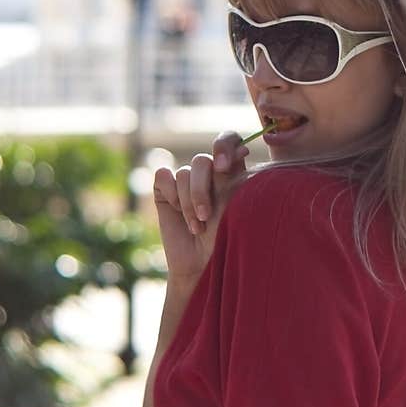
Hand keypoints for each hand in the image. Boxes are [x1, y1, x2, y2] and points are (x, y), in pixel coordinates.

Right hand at [153, 131, 249, 295]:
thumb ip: (233, 177)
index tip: (224, 167)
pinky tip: (176, 212)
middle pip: (202, 161)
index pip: (229, 140)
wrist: (203, 266)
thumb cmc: (228, 239)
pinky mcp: (165, 191)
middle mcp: (208, 174)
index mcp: (232, 172)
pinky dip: (171, 194)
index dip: (224, 146)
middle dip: (202, 190)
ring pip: (183, 173)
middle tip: (206, 215)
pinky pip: (163, 176)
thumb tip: (242, 148)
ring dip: (189, 202)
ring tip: (197, 226)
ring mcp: (185, 182)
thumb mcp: (234, 206)